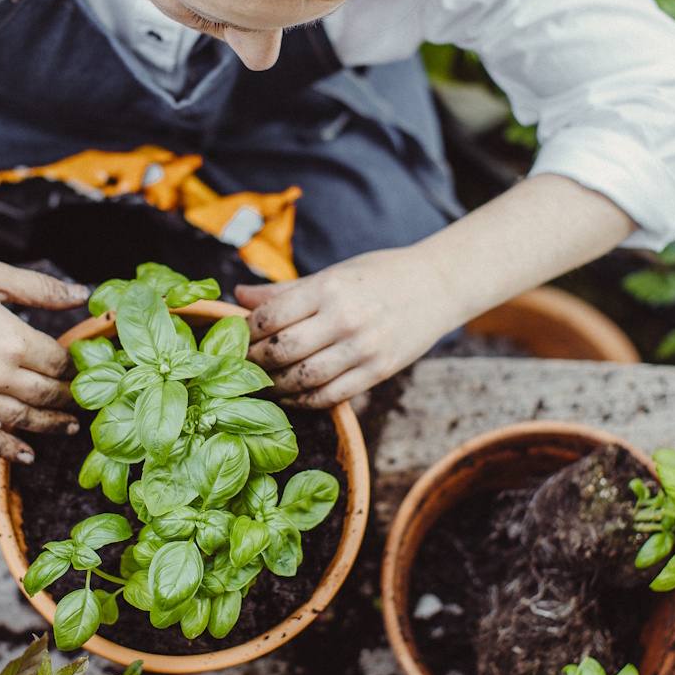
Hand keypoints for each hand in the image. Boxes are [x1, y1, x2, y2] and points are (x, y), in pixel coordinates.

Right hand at [0, 251, 88, 462]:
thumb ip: (42, 290)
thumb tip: (82, 293)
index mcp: (13, 339)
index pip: (59, 363)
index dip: (75, 366)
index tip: (82, 366)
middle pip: (46, 395)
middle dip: (69, 399)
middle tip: (85, 401)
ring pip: (22, 420)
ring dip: (50, 426)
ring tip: (69, 428)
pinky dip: (8, 449)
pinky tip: (27, 456)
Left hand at [235, 248, 463, 407]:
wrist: (438, 286)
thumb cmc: (378, 276)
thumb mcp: (332, 274)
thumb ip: (283, 291)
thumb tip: (237, 298)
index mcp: (328, 288)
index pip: (269, 317)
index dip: (245, 333)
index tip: (236, 338)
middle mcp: (345, 318)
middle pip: (281, 351)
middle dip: (254, 362)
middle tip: (241, 366)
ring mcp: (363, 348)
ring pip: (302, 379)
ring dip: (275, 386)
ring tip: (263, 382)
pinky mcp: (378, 372)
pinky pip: (330, 396)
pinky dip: (304, 401)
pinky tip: (291, 396)